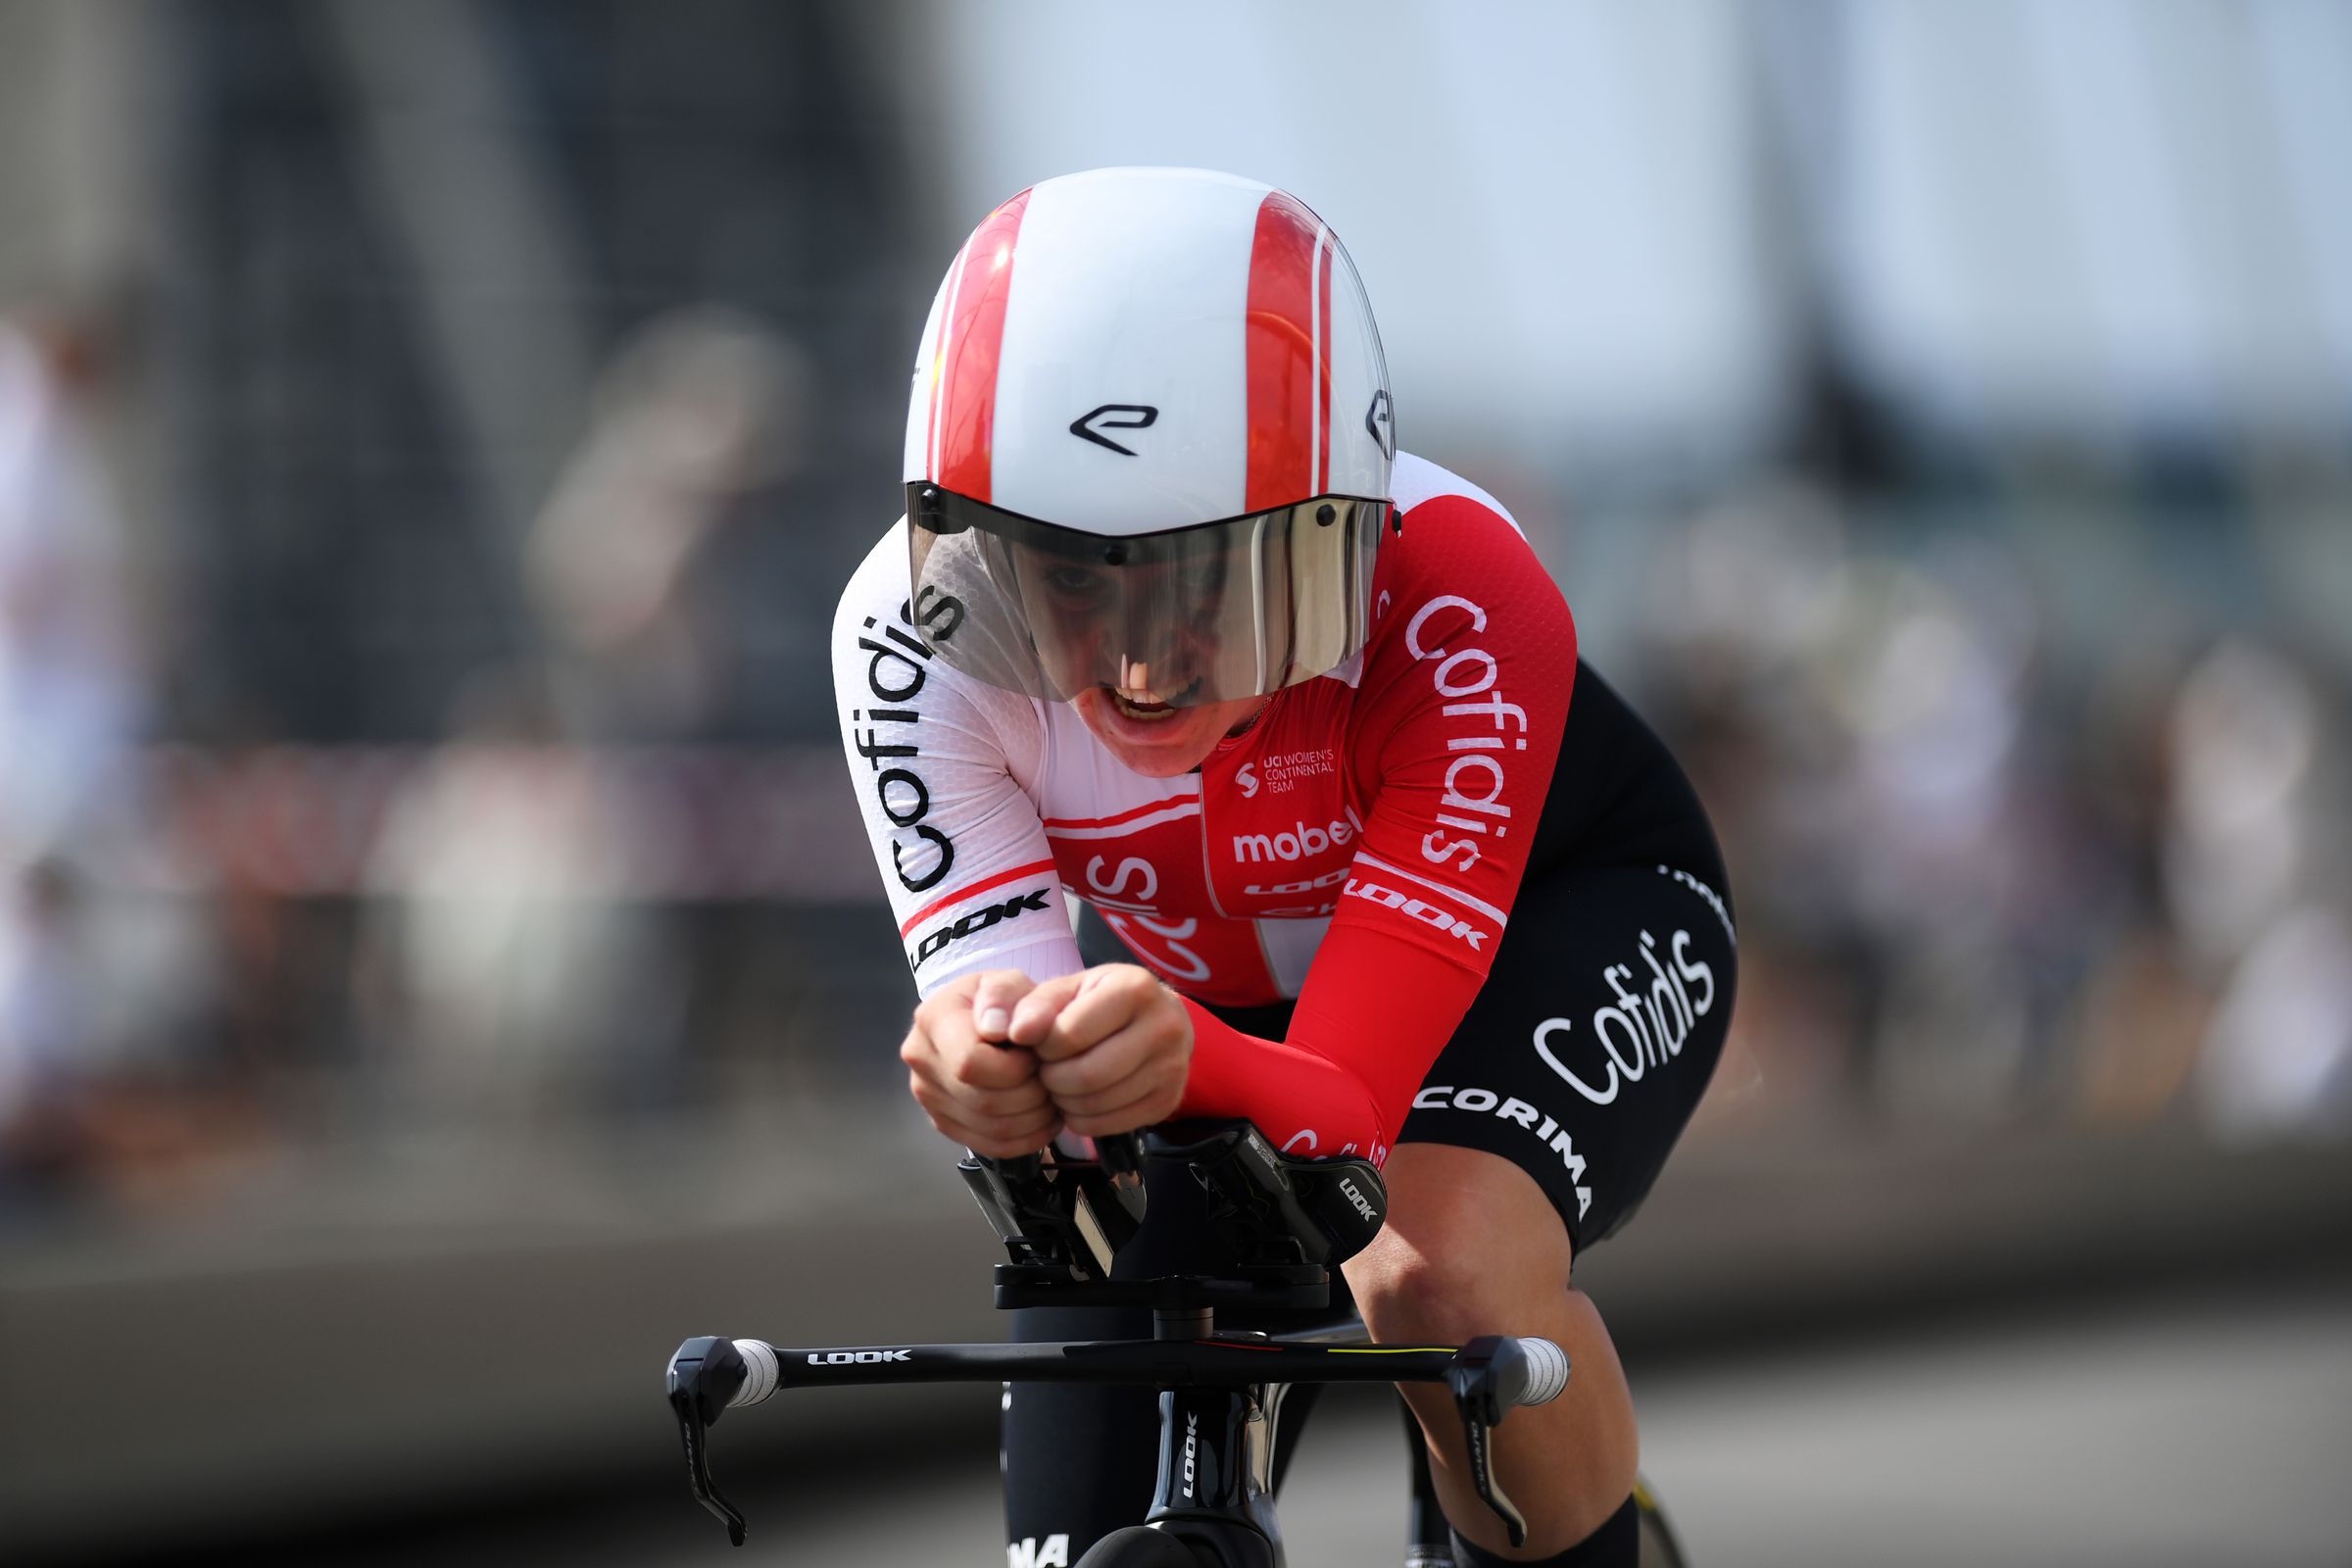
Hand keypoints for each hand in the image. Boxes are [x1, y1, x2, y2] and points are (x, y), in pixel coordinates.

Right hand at [899, 970, 1061, 1156]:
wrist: (987, 1020)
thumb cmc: (1002, 1002)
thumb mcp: (1009, 982)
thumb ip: (1006, 995)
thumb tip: (995, 1027)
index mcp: (933, 1019)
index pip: (970, 1063)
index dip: (1015, 1068)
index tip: (1035, 1056)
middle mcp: (921, 1059)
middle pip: (982, 1100)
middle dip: (1030, 1096)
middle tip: (1053, 1080)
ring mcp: (928, 1095)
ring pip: (988, 1128)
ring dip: (1032, 1120)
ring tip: (1052, 1098)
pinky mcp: (942, 1120)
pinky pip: (987, 1145)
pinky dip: (1024, 1139)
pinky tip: (1042, 1120)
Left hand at [1004, 964, 1192, 1137]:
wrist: (1160, 1020)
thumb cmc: (1103, 1002)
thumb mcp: (1069, 989)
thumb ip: (1035, 1005)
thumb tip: (1014, 1032)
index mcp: (1134, 988)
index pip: (1070, 1034)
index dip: (1043, 1047)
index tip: (1040, 1044)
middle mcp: (1163, 1026)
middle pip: (1086, 1075)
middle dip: (1053, 1079)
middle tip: (1047, 1070)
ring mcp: (1171, 1067)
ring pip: (1097, 1103)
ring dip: (1065, 1101)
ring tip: (1061, 1084)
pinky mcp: (1168, 1102)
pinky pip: (1111, 1125)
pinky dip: (1083, 1120)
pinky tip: (1079, 1101)